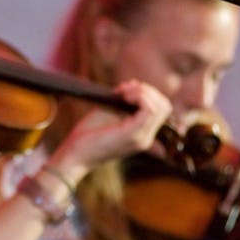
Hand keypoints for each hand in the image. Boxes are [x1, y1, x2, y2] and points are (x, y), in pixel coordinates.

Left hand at [53, 80, 170, 175]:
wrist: (75, 155)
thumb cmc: (87, 134)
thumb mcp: (108, 113)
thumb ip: (122, 102)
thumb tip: (134, 84)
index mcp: (141, 133)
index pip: (160, 109)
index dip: (146, 93)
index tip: (124, 88)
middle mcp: (145, 138)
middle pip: (164, 106)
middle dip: (146, 90)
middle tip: (123, 88)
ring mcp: (141, 138)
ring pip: (160, 107)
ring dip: (142, 92)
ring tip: (122, 91)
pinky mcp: (132, 135)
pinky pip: (149, 110)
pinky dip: (139, 97)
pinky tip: (123, 96)